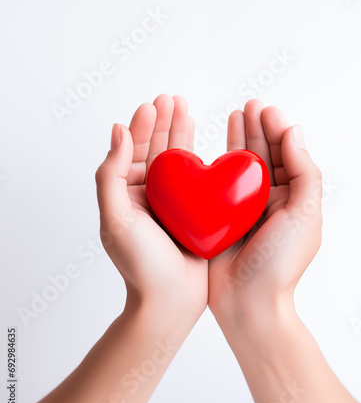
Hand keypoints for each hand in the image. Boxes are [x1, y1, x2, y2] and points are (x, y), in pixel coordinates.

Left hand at [95, 94, 207, 319]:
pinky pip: (198, 181)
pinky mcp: (195, 213)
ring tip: (186, 108)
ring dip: (180, 134)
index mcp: (126, 196)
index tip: (154, 104)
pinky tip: (207, 144)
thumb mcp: (116, 218)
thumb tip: (116, 132)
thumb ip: (111, 175)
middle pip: (155, 151)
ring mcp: (173, 205)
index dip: (142, 126)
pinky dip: (201, 160)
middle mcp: (148, 197)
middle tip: (173, 99)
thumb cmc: (141, 265)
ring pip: (177, 162)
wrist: (170, 302)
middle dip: (162, 123)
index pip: (132, 152)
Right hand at [208, 100, 322, 322]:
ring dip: (240, 139)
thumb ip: (305, 172)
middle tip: (250, 105)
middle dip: (259, 129)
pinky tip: (212, 149)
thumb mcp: (305, 215)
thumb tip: (295, 133)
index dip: (278, 130)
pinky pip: (217, 185)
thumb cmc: (280, 263)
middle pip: (264, 156)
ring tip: (236, 114)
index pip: (287, 156)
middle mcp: (269, 201)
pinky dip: (216, 164)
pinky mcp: (219, 217)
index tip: (266, 110)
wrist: (247, 304)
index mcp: (292, 200)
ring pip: (241, 166)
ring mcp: (242, 208)